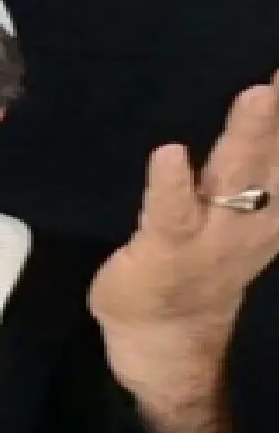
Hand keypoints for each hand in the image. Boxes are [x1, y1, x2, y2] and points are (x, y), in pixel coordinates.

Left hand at [88, 70, 277, 432]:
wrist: (164, 338)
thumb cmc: (199, 259)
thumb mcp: (243, 209)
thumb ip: (258, 158)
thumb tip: (272, 94)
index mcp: (275, 203)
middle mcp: (254, 215)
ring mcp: (211, 233)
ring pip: (236, 179)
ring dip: (248, 138)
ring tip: (256, 94)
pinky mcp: (165, 248)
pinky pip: (170, 213)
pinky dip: (170, 185)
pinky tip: (168, 155)